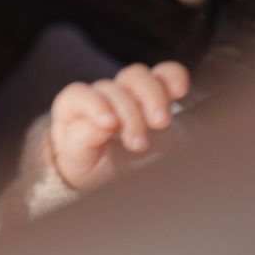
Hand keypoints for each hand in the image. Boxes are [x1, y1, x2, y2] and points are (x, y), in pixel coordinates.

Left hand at [49, 62, 190, 192]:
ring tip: (161, 123)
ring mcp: (129, 94)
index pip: (78, 94)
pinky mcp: (156, 98)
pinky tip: (180, 89)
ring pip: (138, 77)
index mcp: (74, 109)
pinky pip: (164, 75)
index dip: (94, 104)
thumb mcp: (79, 162)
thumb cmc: (91, 170)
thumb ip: (80, 142)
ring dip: (152, 96)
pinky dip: (173, 77)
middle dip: (129, 114)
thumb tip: (94, 125)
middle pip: (114, 87)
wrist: (116, 179)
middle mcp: (102, 97)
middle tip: (139, 144)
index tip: (110, 124)